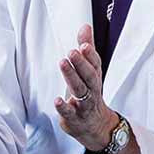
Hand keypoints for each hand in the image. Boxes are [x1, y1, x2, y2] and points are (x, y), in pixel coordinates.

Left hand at [54, 24, 117, 151]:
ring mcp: (84, 105)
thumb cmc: (91, 94)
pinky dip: (64, 107)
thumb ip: (87, 49)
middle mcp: (92, 91)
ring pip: (80, 91)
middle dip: (81, 64)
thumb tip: (85, 26)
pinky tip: (57, 100)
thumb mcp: (91, 72)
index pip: (95, 65)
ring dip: (71, 77)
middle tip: (72, 51)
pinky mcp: (74, 118)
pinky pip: (69, 113)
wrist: (97, 127)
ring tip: (63, 63)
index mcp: (95, 78)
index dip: (90, 55)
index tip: (84, 44)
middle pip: (88, 76)